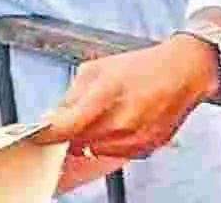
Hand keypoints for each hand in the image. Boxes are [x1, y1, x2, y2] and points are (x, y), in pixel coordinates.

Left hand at [34, 36, 218, 157]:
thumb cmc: (141, 67)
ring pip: (95, 150)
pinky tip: (118, 124)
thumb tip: (55, 116)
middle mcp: (122, 122)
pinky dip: (109, 143)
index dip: (48, 134)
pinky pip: (115, 153)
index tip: (39, 134)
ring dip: (89, 139)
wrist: (182, 73)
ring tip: (100, 117)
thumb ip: (72, 95)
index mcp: (104, 96)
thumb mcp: (96, 69)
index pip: (66, 128)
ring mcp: (136, 138)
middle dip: (69, 133)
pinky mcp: (147, 148)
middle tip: (71, 120)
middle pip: (78, 142)